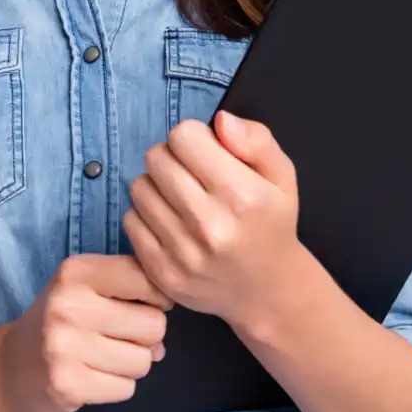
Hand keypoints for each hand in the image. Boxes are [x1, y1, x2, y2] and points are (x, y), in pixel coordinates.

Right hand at [0, 253, 170, 411]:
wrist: (5, 370)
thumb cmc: (57, 324)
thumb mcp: (82, 288)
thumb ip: (128, 286)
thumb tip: (170, 311)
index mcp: (76, 272)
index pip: (147, 279)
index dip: (156, 299)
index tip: (138, 307)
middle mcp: (68, 304)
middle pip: (154, 325)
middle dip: (145, 338)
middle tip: (116, 340)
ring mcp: (65, 346)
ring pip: (143, 360)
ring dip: (131, 366)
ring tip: (101, 359)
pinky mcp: (67, 384)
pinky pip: (126, 388)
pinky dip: (116, 387)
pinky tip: (92, 378)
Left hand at [124, 109, 309, 330]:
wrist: (267, 291)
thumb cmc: (270, 225)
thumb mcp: (281, 176)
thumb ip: (256, 140)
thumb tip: (220, 120)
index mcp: (241, 196)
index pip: (184, 137)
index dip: (194, 137)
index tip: (206, 153)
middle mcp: (209, 225)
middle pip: (156, 158)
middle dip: (172, 158)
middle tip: (191, 175)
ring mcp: (182, 252)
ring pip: (139, 187)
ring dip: (156, 185)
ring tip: (181, 198)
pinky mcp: (161, 272)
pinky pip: (130, 220)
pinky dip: (146, 215)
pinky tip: (172, 222)